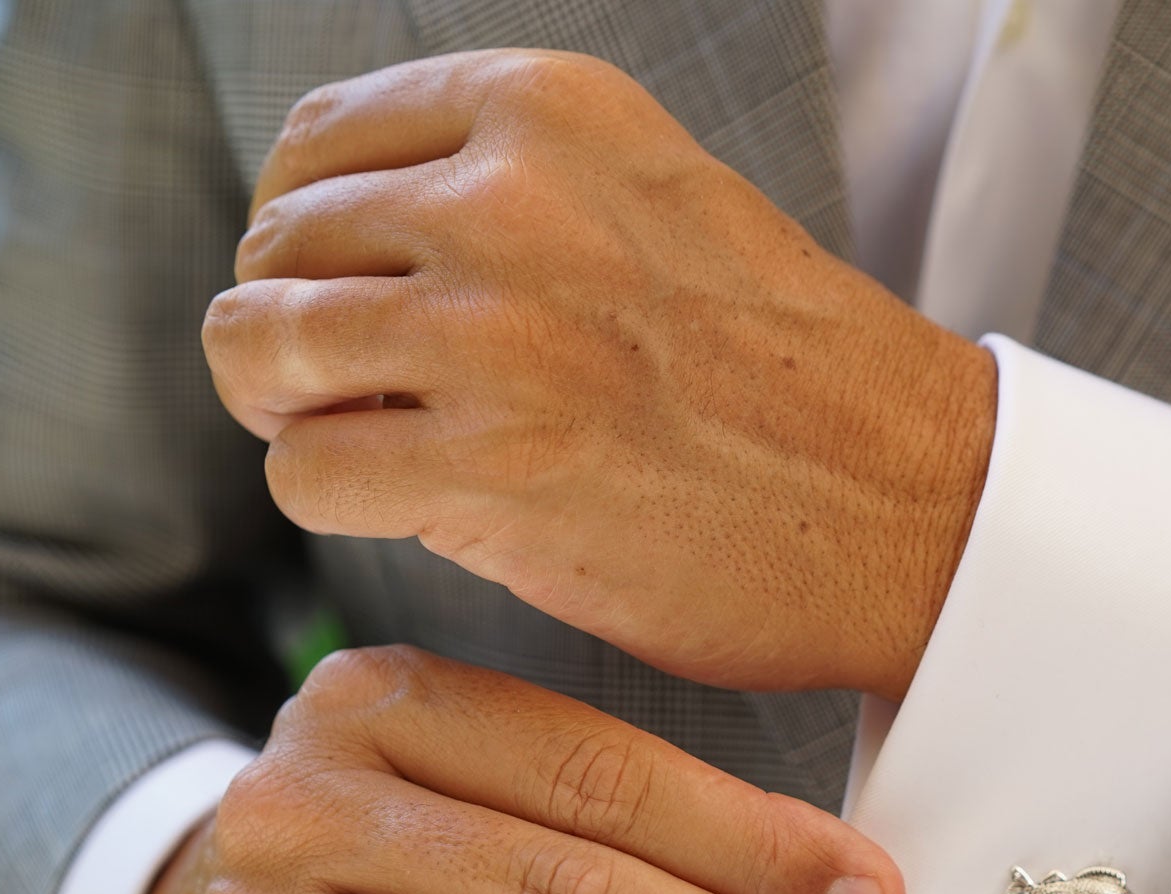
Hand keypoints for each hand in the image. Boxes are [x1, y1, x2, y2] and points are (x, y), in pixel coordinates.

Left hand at [206, 50, 997, 699]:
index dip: (306, 226)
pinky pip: (302, 473)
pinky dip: (340, 502)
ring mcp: (493, 334)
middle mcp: (508, 200)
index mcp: (552, 111)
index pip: (320, 136)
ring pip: (257, 347)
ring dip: (295, 410)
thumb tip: (332, 236)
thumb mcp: (655, 198)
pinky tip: (426, 505)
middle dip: (298, 327)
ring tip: (377, 444)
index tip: (348, 291)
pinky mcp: (488, 469)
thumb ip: (508, 186)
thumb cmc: (791, 370)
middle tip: (368, 392)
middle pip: (276, 243)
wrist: (913, 501)